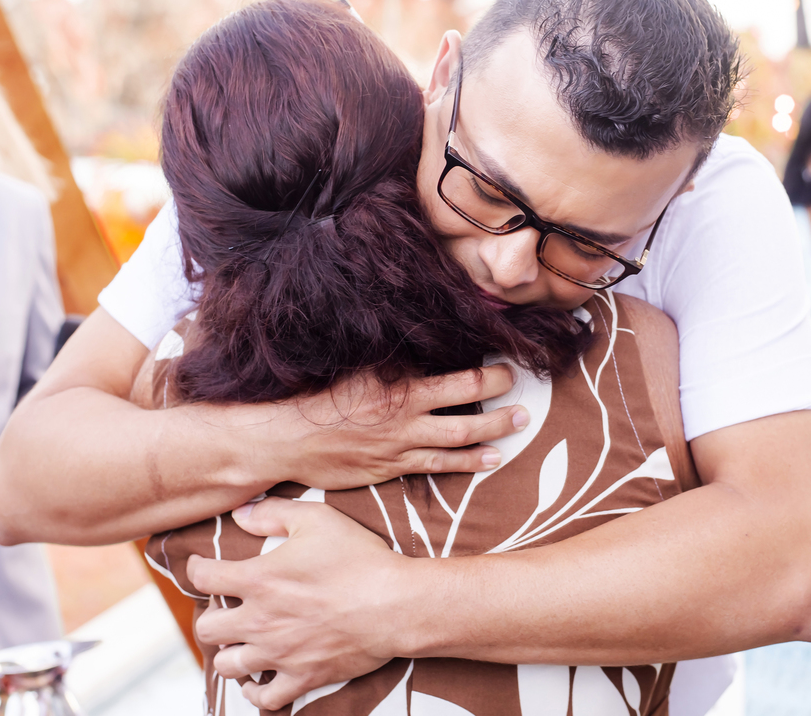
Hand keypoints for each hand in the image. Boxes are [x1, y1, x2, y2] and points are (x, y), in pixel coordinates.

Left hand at [189, 498, 407, 710]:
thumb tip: (240, 513)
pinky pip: (264, 699)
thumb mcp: (318, 519)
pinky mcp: (302, 677)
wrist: (395, 604)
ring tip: (241, 642)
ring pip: (228, 666)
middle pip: (207, 629)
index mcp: (259, 580)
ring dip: (229, 653)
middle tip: (226, 608)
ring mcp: (279, 654)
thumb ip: (274, 513)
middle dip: (211, 617)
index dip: (196, 569)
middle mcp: (260, 621)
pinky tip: (259, 679)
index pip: (204, 577)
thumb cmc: (359, 558)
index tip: (202, 567)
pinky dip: (255, 691)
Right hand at [248, 365, 527, 488]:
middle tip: (526, 406)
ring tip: (517, 429)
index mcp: (400, 390)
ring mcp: (399, 449)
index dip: (490, 377)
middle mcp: (405, 421)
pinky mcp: (389, 469)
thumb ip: (396, 360)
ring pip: (456, 446)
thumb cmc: (317, 396)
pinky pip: (435, 468)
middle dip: (500, 411)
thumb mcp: (358, 366)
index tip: (509, 369)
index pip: (459, 384)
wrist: (284, 440)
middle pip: (466, 417)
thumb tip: (430, 341)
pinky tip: (487, 461)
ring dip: (490, 438)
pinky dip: (465, 465)